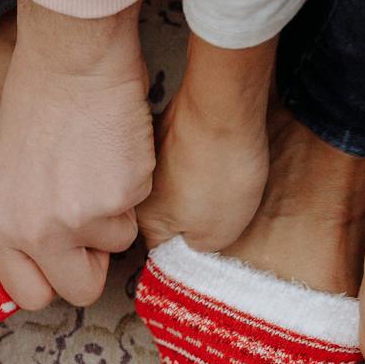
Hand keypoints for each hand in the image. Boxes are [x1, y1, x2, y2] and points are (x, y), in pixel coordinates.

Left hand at [0, 0, 153, 308]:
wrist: (72, 60)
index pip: (29, 294)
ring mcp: (79, 220)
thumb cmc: (38, 99)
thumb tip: (52, 253)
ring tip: (98, 164)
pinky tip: (114, 149)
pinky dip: (134, 184)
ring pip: (118, 243)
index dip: (55, 277)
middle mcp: (35, 233)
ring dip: (117, 212)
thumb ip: (24, 221)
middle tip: (94, 218)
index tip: (66, 258)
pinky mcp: (119, 200)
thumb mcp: (8, 173)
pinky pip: (139, 209)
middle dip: (95, 262)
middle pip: (81, 290)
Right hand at [138, 36, 273, 251]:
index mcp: (145, 220)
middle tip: (221, 216)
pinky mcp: (170, 129)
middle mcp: (139, 188)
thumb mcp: (215, 237)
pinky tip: (221, 158)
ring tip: (224, 183)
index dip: (185, 254)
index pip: (160, 251)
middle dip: (191, 219)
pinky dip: (200, 161)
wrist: (224, 109)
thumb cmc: (220, 174)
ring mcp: (152, 155)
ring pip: (174, 185)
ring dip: (197, 188)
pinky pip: (184, 158)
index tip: (205, 250)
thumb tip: (190, 245)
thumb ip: (196, 250)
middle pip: (165, 216)